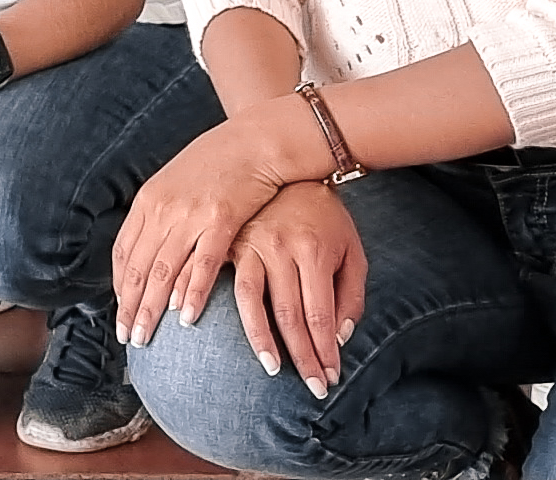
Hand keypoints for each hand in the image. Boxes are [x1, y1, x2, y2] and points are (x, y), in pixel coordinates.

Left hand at [112, 121, 290, 349]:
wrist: (255, 140)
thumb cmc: (221, 163)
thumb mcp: (180, 185)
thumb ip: (164, 213)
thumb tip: (154, 244)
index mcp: (149, 200)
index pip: (124, 251)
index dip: (121, 285)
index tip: (122, 311)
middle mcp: (162, 208)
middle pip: (138, 267)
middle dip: (129, 307)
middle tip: (127, 338)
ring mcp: (189, 215)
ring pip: (162, 272)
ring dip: (151, 309)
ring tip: (146, 338)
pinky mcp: (220, 221)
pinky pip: (201, 264)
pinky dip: (192, 293)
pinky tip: (186, 318)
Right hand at [225, 181, 365, 398]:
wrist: (287, 166)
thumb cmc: (326, 216)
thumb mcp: (352, 251)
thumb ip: (350, 295)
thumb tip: (338, 338)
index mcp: (312, 249)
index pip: (319, 313)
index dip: (324, 350)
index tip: (329, 379)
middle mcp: (279, 247)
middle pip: (288, 315)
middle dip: (301, 357)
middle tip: (311, 389)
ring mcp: (248, 242)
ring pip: (249, 300)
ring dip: (259, 340)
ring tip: (269, 369)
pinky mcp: (227, 238)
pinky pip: (215, 277)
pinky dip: (209, 304)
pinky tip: (203, 326)